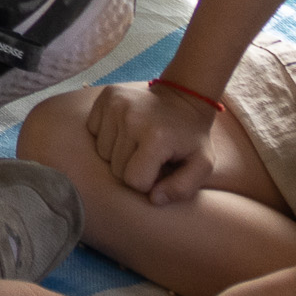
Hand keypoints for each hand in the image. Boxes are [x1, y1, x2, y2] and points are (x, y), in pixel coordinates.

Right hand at [82, 79, 222, 204]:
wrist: (183, 97)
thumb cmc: (191, 137)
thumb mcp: (202, 165)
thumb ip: (182, 188)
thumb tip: (153, 199)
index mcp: (156, 138)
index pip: (134, 181)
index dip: (147, 182)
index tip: (159, 169)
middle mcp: (131, 119)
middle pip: (116, 168)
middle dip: (132, 169)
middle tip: (150, 156)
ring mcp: (116, 105)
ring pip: (102, 151)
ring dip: (118, 153)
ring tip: (137, 142)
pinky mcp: (106, 96)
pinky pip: (93, 130)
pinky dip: (106, 135)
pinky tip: (125, 129)